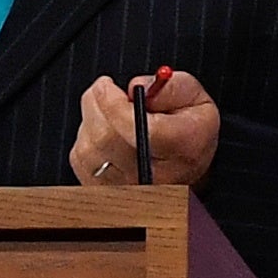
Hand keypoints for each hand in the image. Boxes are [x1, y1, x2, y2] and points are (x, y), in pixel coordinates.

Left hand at [73, 67, 220, 189]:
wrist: (188, 170)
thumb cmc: (190, 133)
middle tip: (102, 89)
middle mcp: (154, 175)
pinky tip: (102, 131)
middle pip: (106, 138)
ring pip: (88, 149)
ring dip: (90, 121)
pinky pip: (80, 160)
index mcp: (182, 147)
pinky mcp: (105, 192)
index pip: (137, 128)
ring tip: (106, 111)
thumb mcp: (198, 100)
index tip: (106, 85)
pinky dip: (85, 139)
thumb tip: (137, 88)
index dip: (113, 103)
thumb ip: (173, 87)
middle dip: (96, 105)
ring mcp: (127, 190)